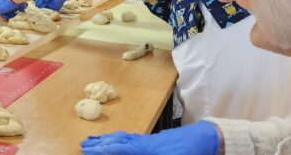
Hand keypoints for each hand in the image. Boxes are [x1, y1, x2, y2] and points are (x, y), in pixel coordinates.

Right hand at [81, 120, 218, 154]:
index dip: (102, 149)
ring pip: (123, 139)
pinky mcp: (155, 141)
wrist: (206, 139)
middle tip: (84, 144)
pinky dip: (119, 139)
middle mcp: (143, 142)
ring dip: (108, 140)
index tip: (86, 150)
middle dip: (100, 143)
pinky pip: (131, 139)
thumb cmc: (189, 152)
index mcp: (145, 148)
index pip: (118, 148)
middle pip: (117, 141)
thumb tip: (127, 150)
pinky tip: (118, 140)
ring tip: (95, 140)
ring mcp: (149, 140)